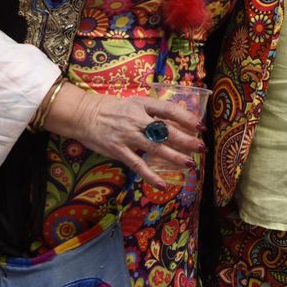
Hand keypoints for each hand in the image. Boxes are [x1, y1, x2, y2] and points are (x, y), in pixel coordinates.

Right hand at [40, 84, 202, 189]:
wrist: (85, 115)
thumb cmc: (114, 109)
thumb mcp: (135, 103)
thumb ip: (154, 111)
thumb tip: (178, 119)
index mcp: (143, 105)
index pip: (168, 110)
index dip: (186, 118)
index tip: (200, 126)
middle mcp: (137, 120)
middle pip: (166, 131)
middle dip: (186, 140)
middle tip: (202, 147)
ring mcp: (128, 136)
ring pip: (155, 148)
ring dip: (174, 157)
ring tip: (190, 164)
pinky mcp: (118, 151)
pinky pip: (137, 165)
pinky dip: (150, 176)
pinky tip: (162, 184)